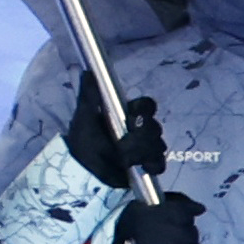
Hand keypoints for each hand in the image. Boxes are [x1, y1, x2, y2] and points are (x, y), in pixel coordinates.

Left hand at [62, 68, 165, 190]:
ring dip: (142, 152)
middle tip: (122, 145)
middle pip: (155, 127)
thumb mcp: (83, 118)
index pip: (147, 106)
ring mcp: (146, 147)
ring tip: (124, 159)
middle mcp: (140, 129)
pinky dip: (153, 164)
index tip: (133, 117)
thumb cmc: (83, 142)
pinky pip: (160, 163)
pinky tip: (142, 166)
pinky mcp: (148, 165)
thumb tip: (87, 72)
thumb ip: (88, 96)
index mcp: (127, 114)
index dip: (145, 110)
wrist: (82, 172)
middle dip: (140, 137)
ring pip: (158, 144)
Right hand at [113, 189, 211, 243]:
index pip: (187, 210)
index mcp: (163, 215)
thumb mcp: (141, 207)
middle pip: (191, 231)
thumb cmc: (128, 231)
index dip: (190, 210)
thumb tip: (198, 207)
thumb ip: (169, 202)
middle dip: (185, 232)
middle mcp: (174, 233)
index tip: (193, 211)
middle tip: (172, 236)